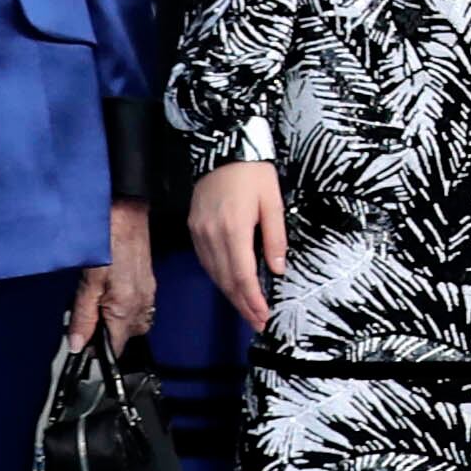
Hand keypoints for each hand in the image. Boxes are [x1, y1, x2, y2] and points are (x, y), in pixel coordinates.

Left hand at [70, 202, 153, 349]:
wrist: (125, 214)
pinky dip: (124, 310)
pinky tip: (111, 295)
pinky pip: (139, 310)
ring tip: (98, 304)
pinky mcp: (149, 285)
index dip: (97, 350)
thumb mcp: (86, 283)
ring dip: (115, 323)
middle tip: (86, 317)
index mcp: (126, 309)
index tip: (83, 344)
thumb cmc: (105, 242)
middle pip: (125, 338)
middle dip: (106, 335)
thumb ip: (82, 316)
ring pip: (133, 325)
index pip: (115, 348)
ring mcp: (148, 295)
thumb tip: (77, 345)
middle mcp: (142, 306)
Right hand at [191, 157, 287, 329]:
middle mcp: (211, 235)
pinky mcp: (193, 228)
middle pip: (226, 280)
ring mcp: (199, 232)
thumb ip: (275, 238)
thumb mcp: (273, 202)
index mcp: (233, 229)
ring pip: (214, 273)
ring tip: (247, 310)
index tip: (263, 316)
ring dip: (230, 294)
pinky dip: (219, 277)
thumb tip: (277, 269)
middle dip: (242, 304)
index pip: (242, 275)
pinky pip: (206, 261)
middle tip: (257, 323)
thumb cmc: (254, 173)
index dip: (252, 299)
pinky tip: (231, 285)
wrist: (223, 147)